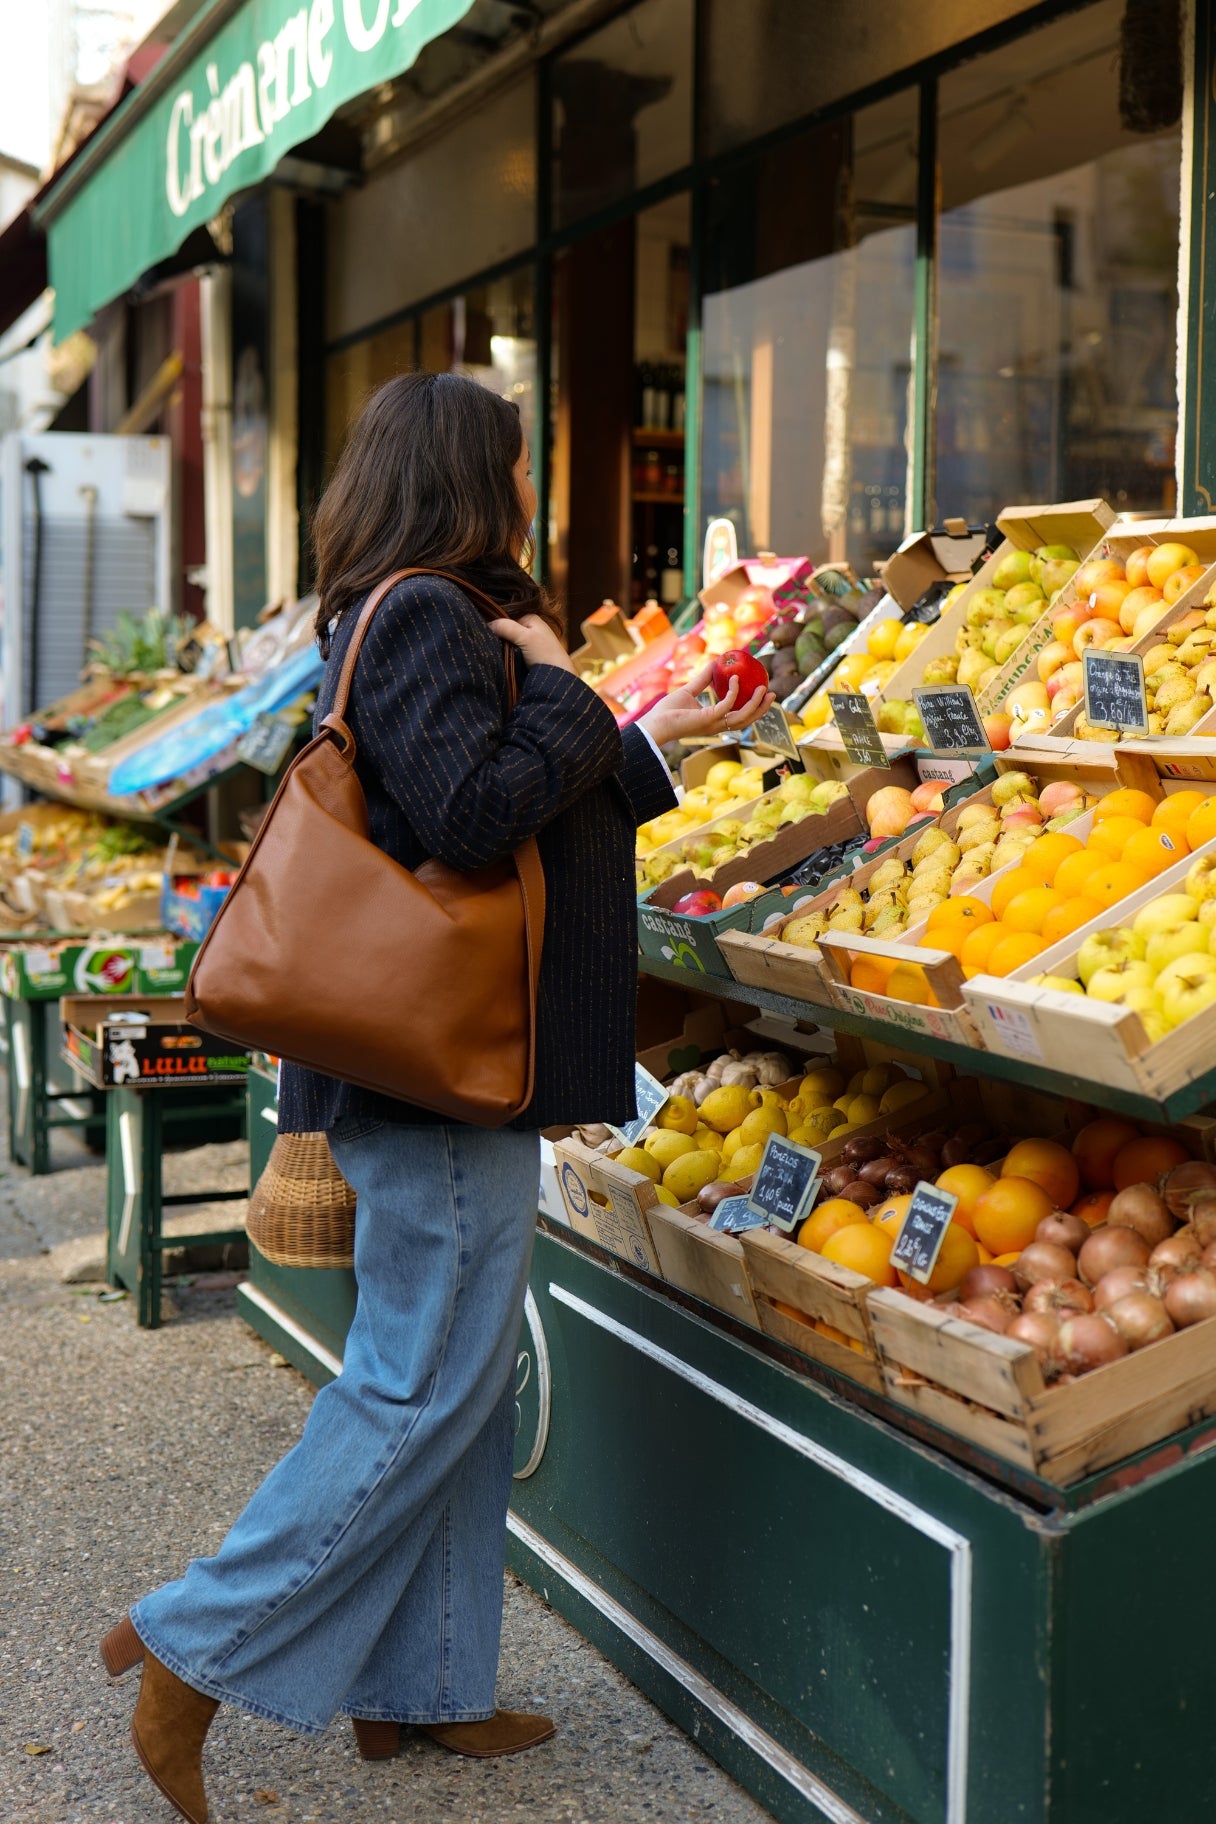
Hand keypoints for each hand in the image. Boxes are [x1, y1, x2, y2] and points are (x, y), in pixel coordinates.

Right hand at [490, 614, 575, 674]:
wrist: (557, 677)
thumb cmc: (545, 654)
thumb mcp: (525, 637)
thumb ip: (506, 627)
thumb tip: (488, 624)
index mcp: (531, 619)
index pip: (507, 617)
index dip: (497, 624)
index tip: (488, 632)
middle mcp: (530, 628)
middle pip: (507, 630)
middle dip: (500, 636)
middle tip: (491, 643)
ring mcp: (529, 642)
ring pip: (508, 642)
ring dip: (503, 647)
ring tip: (497, 651)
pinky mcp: (527, 655)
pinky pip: (511, 652)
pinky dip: (507, 655)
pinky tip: (503, 658)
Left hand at [638, 662, 775, 748]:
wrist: (655, 722)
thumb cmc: (668, 711)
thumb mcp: (689, 690)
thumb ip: (703, 679)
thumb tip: (714, 662)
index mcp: (715, 721)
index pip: (740, 716)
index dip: (753, 707)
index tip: (762, 692)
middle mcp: (718, 725)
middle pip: (747, 720)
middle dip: (762, 708)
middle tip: (771, 692)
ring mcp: (714, 724)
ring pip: (743, 716)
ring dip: (755, 703)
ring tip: (763, 688)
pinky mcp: (708, 719)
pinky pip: (726, 705)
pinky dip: (733, 692)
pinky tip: (734, 679)